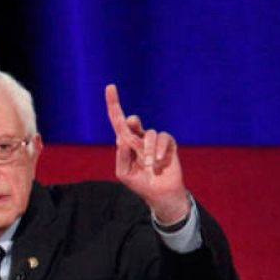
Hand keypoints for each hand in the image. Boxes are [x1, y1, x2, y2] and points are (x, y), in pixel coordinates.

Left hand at [105, 84, 188, 223]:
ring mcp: (154, 140)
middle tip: (132, 124)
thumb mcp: (124, 172)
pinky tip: (158, 162)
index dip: (114, 104)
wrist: (159, 193)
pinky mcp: (169, 143)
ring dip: (148, 151)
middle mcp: (139, 138)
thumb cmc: (139, 183)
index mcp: (125, 143)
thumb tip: (123, 137)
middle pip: (133, 121)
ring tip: (150, 165)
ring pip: (150, 134)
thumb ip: (122, 155)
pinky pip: (164, 138)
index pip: (118, 121)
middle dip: (132, 123)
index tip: (110, 87)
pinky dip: (160, 151)